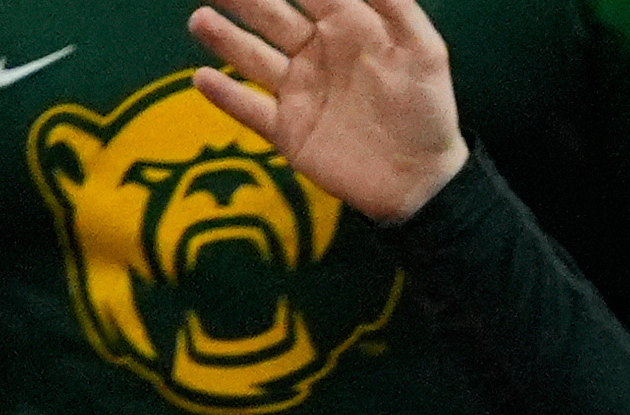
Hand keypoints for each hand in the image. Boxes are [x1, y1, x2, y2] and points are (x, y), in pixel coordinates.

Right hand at [190, 0, 469, 224]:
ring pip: (252, 57)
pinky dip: (226, 95)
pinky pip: (250, 109)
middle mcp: (315, 53)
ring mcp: (299, 92)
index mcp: (347, 26)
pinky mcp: (288, 131)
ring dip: (225, 38)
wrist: (421, 182)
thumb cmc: (428, 111)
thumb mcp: (424, 50)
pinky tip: (203, 78)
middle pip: (271, 15)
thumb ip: (395, 4)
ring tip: (200, 19)